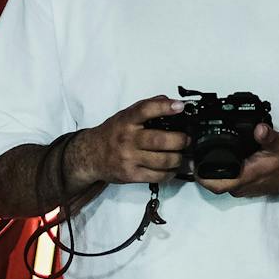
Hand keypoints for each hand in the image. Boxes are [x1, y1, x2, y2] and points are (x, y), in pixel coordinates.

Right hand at [67, 95, 189, 189]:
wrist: (90, 155)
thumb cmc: (112, 134)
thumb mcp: (124, 116)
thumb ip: (146, 108)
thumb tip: (170, 101)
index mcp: (126, 120)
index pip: (146, 110)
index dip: (164, 107)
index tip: (180, 107)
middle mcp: (127, 139)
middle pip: (160, 140)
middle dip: (180, 140)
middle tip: (187, 139)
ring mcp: (129, 158)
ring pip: (163, 160)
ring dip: (178, 158)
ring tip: (181, 155)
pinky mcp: (131, 175)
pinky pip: (157, 176)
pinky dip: (170, 173)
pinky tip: (172, 168)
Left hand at [196, 120, 278, 196]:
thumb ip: (268, 136)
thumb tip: (259, 129)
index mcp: (246, 177)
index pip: (215, 184)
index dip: (200, 176)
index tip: (193, 161)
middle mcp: (242, 187)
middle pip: (214, 185)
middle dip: (202, 172)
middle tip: (196, 154)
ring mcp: (245, 188)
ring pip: (221, 184)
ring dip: (212, 173)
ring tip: (205, 155)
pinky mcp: (248, 187)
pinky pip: (229, 182)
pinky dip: (223, 173)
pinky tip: (222, 160)